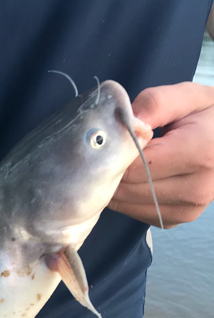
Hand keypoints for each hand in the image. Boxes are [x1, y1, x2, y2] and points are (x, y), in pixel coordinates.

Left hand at [110, 82, 213, 227]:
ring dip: (117, 185)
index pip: (134, 166)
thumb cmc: (208, 116)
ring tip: (126, 162)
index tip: (112, 138)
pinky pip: (136, 213)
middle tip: (112, 150)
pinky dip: (128, 198)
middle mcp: (196, 189)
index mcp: (200, 154)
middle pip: (127, 189)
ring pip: (127, 204)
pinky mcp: (176, 220)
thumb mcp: (188, 97)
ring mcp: (186, 210)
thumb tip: (126, 122)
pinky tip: (138, 178)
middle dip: (112, 169)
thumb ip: (155, 104)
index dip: (115, 152)